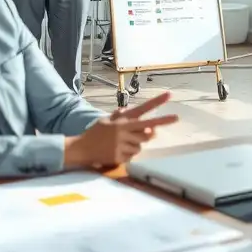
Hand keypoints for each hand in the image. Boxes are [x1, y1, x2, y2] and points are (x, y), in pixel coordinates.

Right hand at [63, 92, 177, 168]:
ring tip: (122, 144)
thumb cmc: (95, 133)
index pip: (143, 109)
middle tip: (170, 121)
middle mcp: (124, 131)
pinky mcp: (119, 157)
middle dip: (156, 129)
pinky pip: (132, 156)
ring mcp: (122, 144)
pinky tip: (116, 152)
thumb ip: (120, 115)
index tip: (170, 94)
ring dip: (136, 145)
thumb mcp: (107, 120)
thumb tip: (130, 111)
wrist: (81, 148)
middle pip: (149, 131)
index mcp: (122, 121)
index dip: (157, 102)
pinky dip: (128, 155)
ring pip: (141, 146)